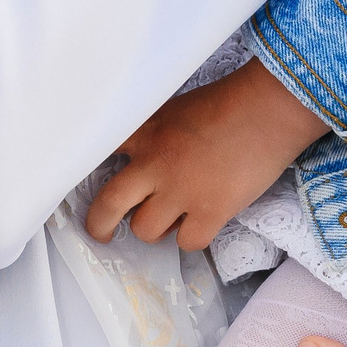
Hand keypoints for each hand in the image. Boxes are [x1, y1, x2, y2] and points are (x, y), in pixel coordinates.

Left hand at [84, 61, 327, 249]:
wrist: (270, 109)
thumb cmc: (229, 103)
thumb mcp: (176, 107)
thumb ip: (152, 131)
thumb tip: (139, 158)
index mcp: (145, 132)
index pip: (98, 152)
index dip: (83, 169)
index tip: (77, 185)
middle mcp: (154, 164)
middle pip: (108, 205)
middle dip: (99, 224)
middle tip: (102, 232)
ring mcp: (181, 191)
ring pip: (146, 230)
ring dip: (155, 229)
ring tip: (171, 217)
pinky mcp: (210, 211)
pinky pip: (186, 243)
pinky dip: (191, 237)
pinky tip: (200, 223)